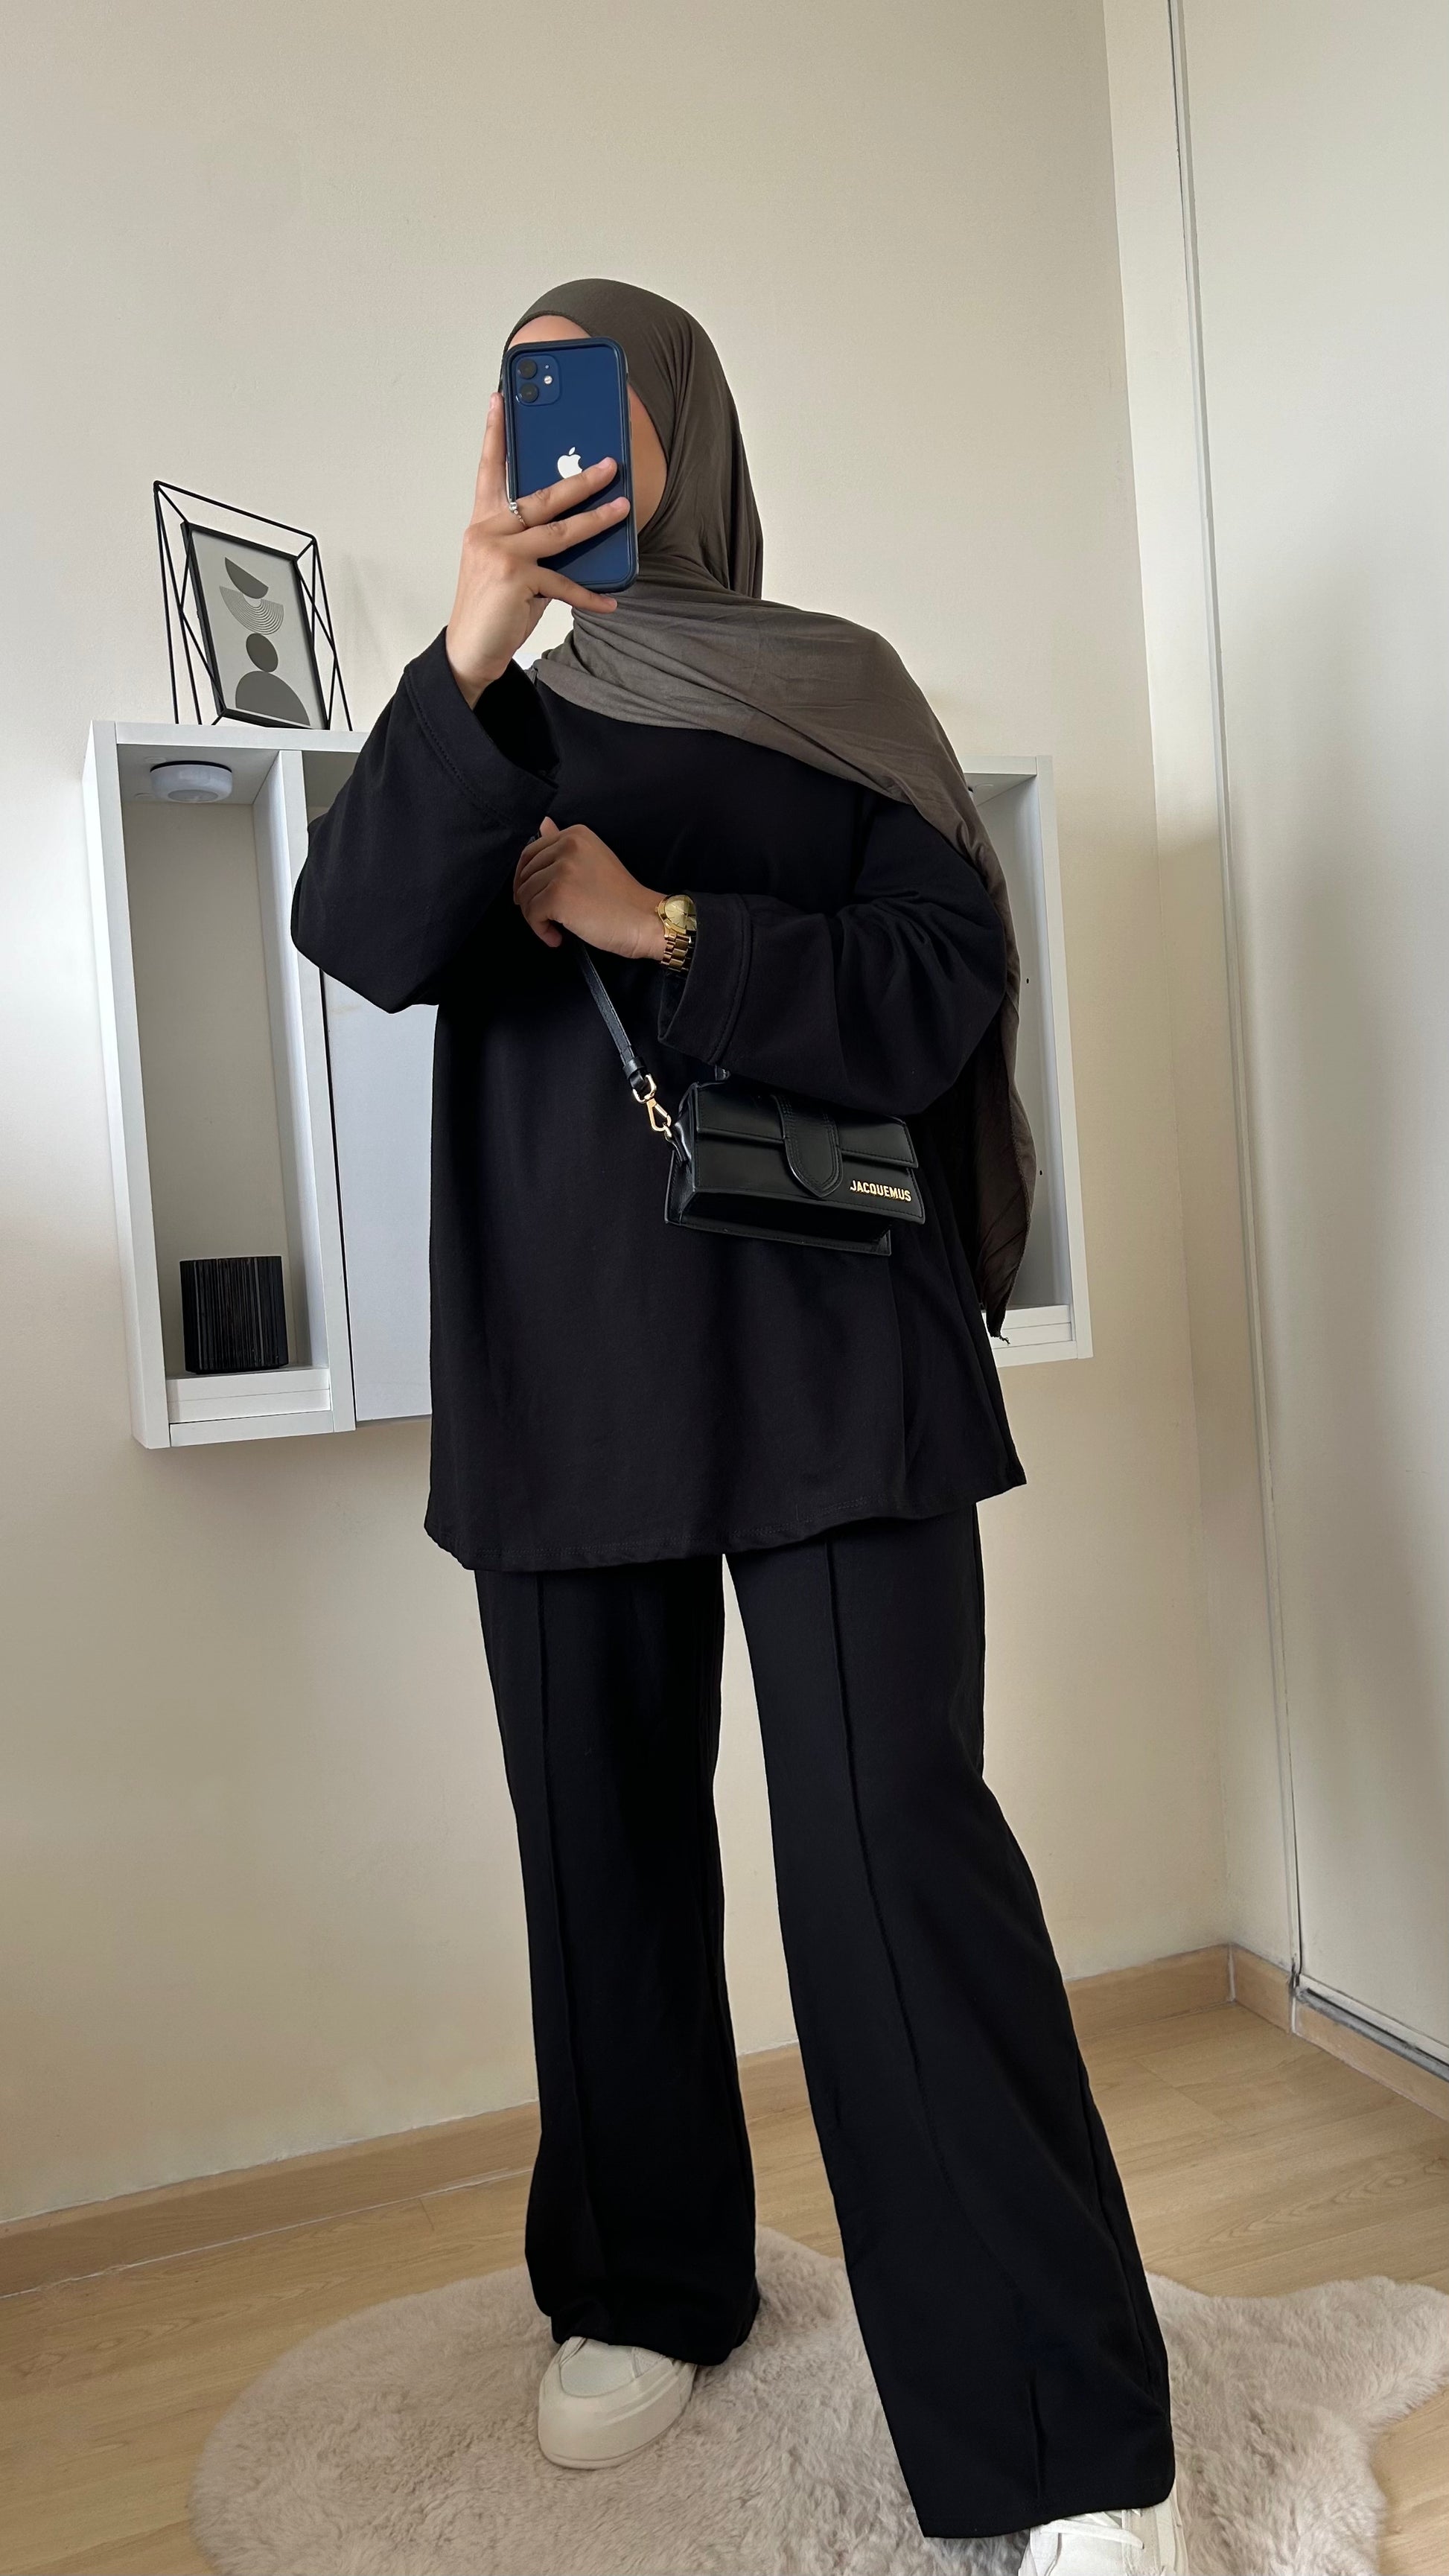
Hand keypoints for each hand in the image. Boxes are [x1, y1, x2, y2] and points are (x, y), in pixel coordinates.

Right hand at [444, 392, 631, 705]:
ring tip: (622, 510)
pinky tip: (610, 600)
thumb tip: (575, 532)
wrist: (470, 651)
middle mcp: (488, 531)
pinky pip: (564, 584)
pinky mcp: (515, 579)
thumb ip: (533, 545)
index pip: (489, 470)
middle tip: (608, 465)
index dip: (494, 434)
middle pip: (540, 496)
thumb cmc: (492, 608)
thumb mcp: (509, 568)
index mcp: (484, 523)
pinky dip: (589, 595)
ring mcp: (501, 553)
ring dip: (596, 520)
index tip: (499, 399)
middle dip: (579, 479)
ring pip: (559, 531)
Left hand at [514, 818, 667, 959]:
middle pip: (525, 875)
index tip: (530, 896)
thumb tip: (542, 823)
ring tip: (556, 929)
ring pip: (526, 896)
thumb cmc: (621, 897)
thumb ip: (563, 843)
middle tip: (544, 918)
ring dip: (536, 918)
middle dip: (528, 900)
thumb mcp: (592, 859)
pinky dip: (541, 930)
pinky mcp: (558, 896)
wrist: (644, 919)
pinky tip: (557, 937)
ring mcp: (562, 871)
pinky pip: (533, 914)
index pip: (531, 852)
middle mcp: (567, 846)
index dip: (524, 878)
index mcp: (575, 835)